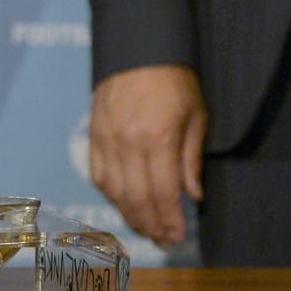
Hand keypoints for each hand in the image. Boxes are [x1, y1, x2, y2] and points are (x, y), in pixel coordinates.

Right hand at [89, 65, 205, 245]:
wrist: (137, 49)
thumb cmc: (174, 81)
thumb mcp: (196, 116)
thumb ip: (191, 159)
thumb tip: (193, 196)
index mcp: (158, 139)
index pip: (163, 193)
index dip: (170, 220)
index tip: (178, 236)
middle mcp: (129, 144)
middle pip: (137, 199)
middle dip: (151, 226)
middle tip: (163, 241)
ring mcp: (107, 141)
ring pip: (115, 193)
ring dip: (130, 216)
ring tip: (145, 229)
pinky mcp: (94, 136)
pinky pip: (99, 176)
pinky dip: (111, 196)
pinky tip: (123, 205)